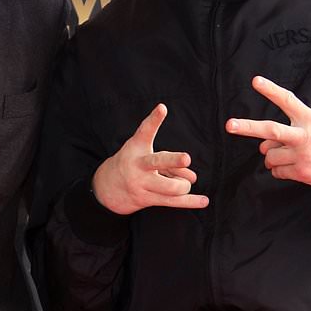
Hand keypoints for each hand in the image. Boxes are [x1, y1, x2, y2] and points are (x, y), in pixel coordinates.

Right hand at [91, 104, 209, 214]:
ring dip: (183, 185)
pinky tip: (203, 201)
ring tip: (183, 184)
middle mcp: (138, 165)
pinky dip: (190, 202)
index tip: (162, 108)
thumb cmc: (132, 164)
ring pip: (171, 187)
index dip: (154, 120)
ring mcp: (141, 184)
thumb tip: (193, 177)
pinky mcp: (146, 199)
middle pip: (157, 162)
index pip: (145, 131)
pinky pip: (172, 202)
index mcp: (136, 147)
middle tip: (186, 158)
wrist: (106, 187)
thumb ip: (170, 161)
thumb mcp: (145, 154)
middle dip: (173, 161)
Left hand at [225, 76, 310, 190]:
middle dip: (248, 127)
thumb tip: (266, 141)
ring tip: (287, 155)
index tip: (256, 81)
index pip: (287, 100)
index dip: (271, 90)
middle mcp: (304, 136)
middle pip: (270, 130)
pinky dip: (279, 170)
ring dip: (272, 156)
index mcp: (309, 119)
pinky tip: (293, 166)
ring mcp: (303, 156)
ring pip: (270, 155)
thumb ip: (294, 127)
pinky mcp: (303, 173)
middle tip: (230, 125)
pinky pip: (277, 172)